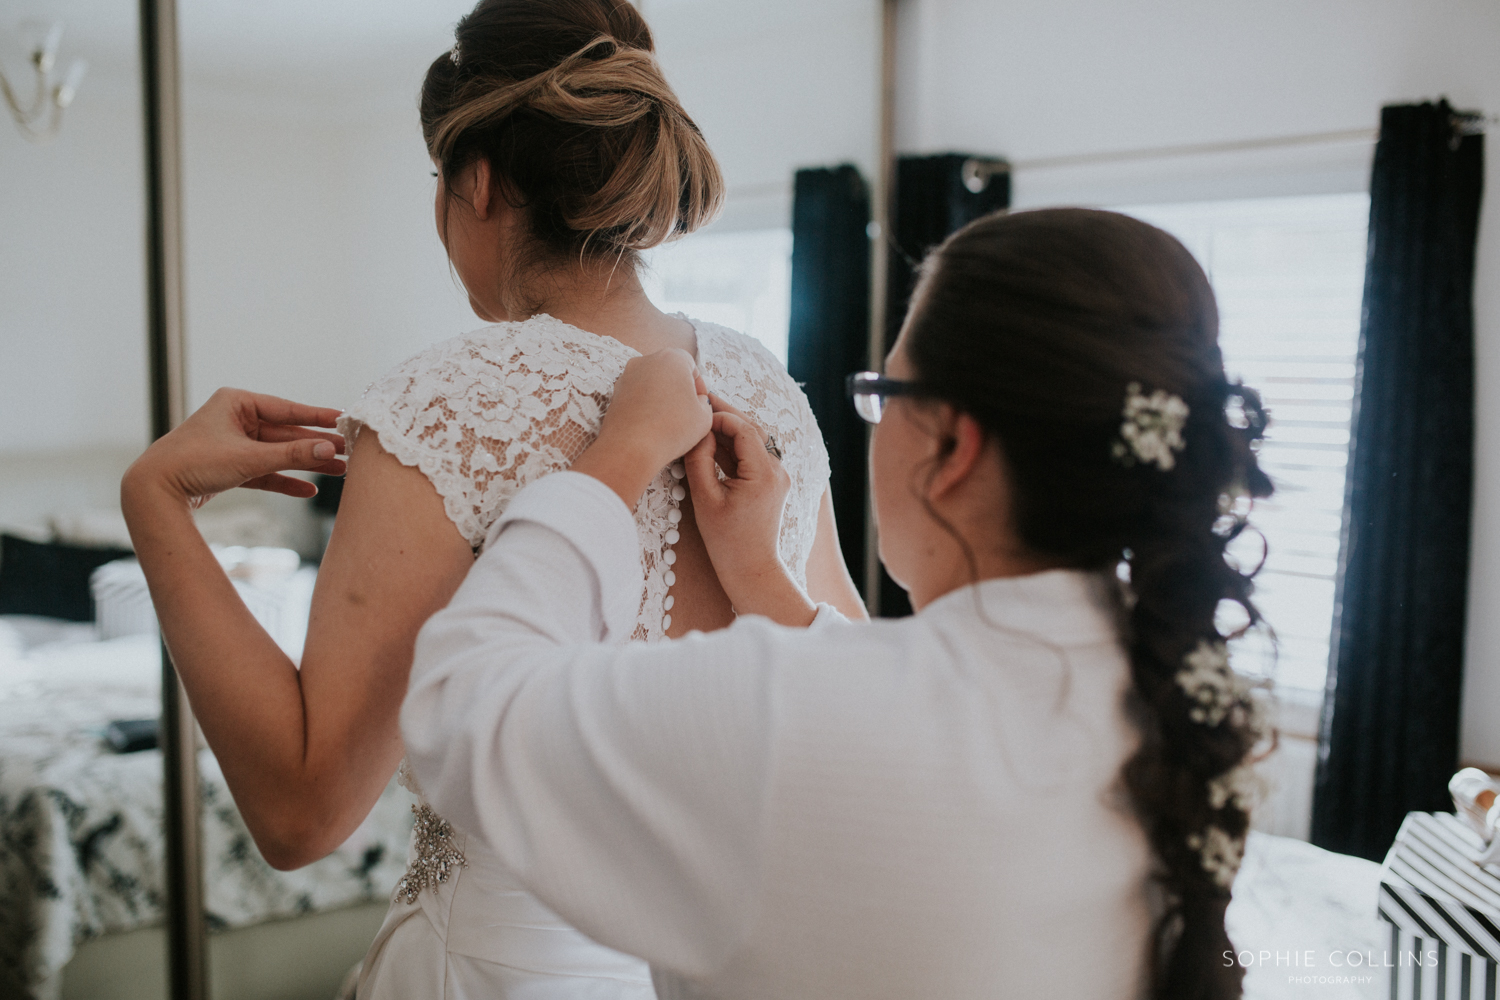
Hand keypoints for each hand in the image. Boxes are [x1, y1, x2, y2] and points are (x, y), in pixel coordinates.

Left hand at [123, 388, 346, 508]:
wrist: (154, 489)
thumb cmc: (194, 462)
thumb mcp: (249, 458)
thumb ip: (291, 456)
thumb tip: (328, 450)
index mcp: (236, 402)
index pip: (287, 409)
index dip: (317, 417)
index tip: (343, 420)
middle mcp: (235, 419)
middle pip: (285, 434)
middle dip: (315, 446)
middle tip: (347, 453)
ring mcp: (232, 444)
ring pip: (278, 454)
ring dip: (305, 464)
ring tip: (337, 472)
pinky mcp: (228, 467)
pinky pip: (264, 472)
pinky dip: (284, 481)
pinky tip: (307, 490)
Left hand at [573, 349, 710, 507]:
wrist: (631, 447)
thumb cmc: (671, 429)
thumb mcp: (704, 416)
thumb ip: (705, 402)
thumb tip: (697, 401)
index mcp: (672, 358)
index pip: (691, 365)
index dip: (699, 385)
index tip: (700, 403)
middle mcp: (647, 360)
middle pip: (669, 370)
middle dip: (679, 388)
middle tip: (686, 411)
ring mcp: (627, 375)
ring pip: (652, 382)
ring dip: (662, 396)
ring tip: (668, 420)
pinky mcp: (615, 392)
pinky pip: (637, 394)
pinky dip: (646, 404)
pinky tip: (651, 423)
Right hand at [685, 395, 814, 626]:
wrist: (752, 570)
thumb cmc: (727, 541)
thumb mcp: (705, 499)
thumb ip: (700, 460)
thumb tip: (699, 430)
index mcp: (764, 473)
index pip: (743, 429)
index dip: (720, 415)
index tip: (697, 407)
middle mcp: (777, 470)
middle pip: (750, 429)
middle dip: (724, 414)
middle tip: (699, 398)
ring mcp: (777, 476)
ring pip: (751, 441)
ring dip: (727, 429)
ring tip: (701, 416)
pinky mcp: (772, 482)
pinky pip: (752, 455)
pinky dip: (732, 446)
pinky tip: (710, 440)